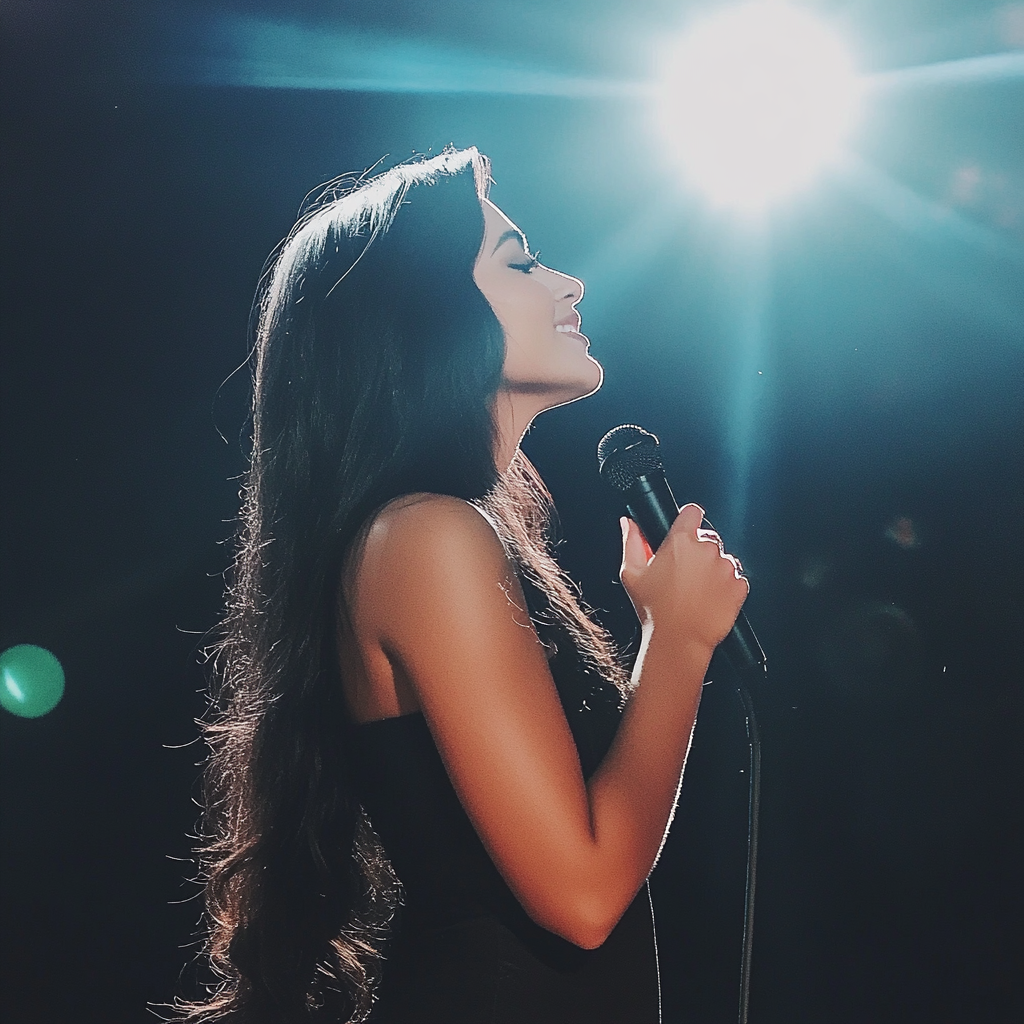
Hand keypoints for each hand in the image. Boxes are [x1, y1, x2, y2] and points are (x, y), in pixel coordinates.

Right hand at [619, 503, 747, 654]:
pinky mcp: (739, 585)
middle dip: (700, 551)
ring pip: (724, 558)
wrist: (678, 641)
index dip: (689, 520)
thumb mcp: (632, 574)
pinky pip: (737, 579)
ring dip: (715, 569)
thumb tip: (629, 523)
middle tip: (686, 573)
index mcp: (680, 541)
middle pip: (709, 537)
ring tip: (697, 590)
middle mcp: (706, 549)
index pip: (693, 512)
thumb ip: (632, 542)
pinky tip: (709, 599)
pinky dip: (727, 587)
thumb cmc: (654, 610)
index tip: (686, 530)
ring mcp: (725, 567)